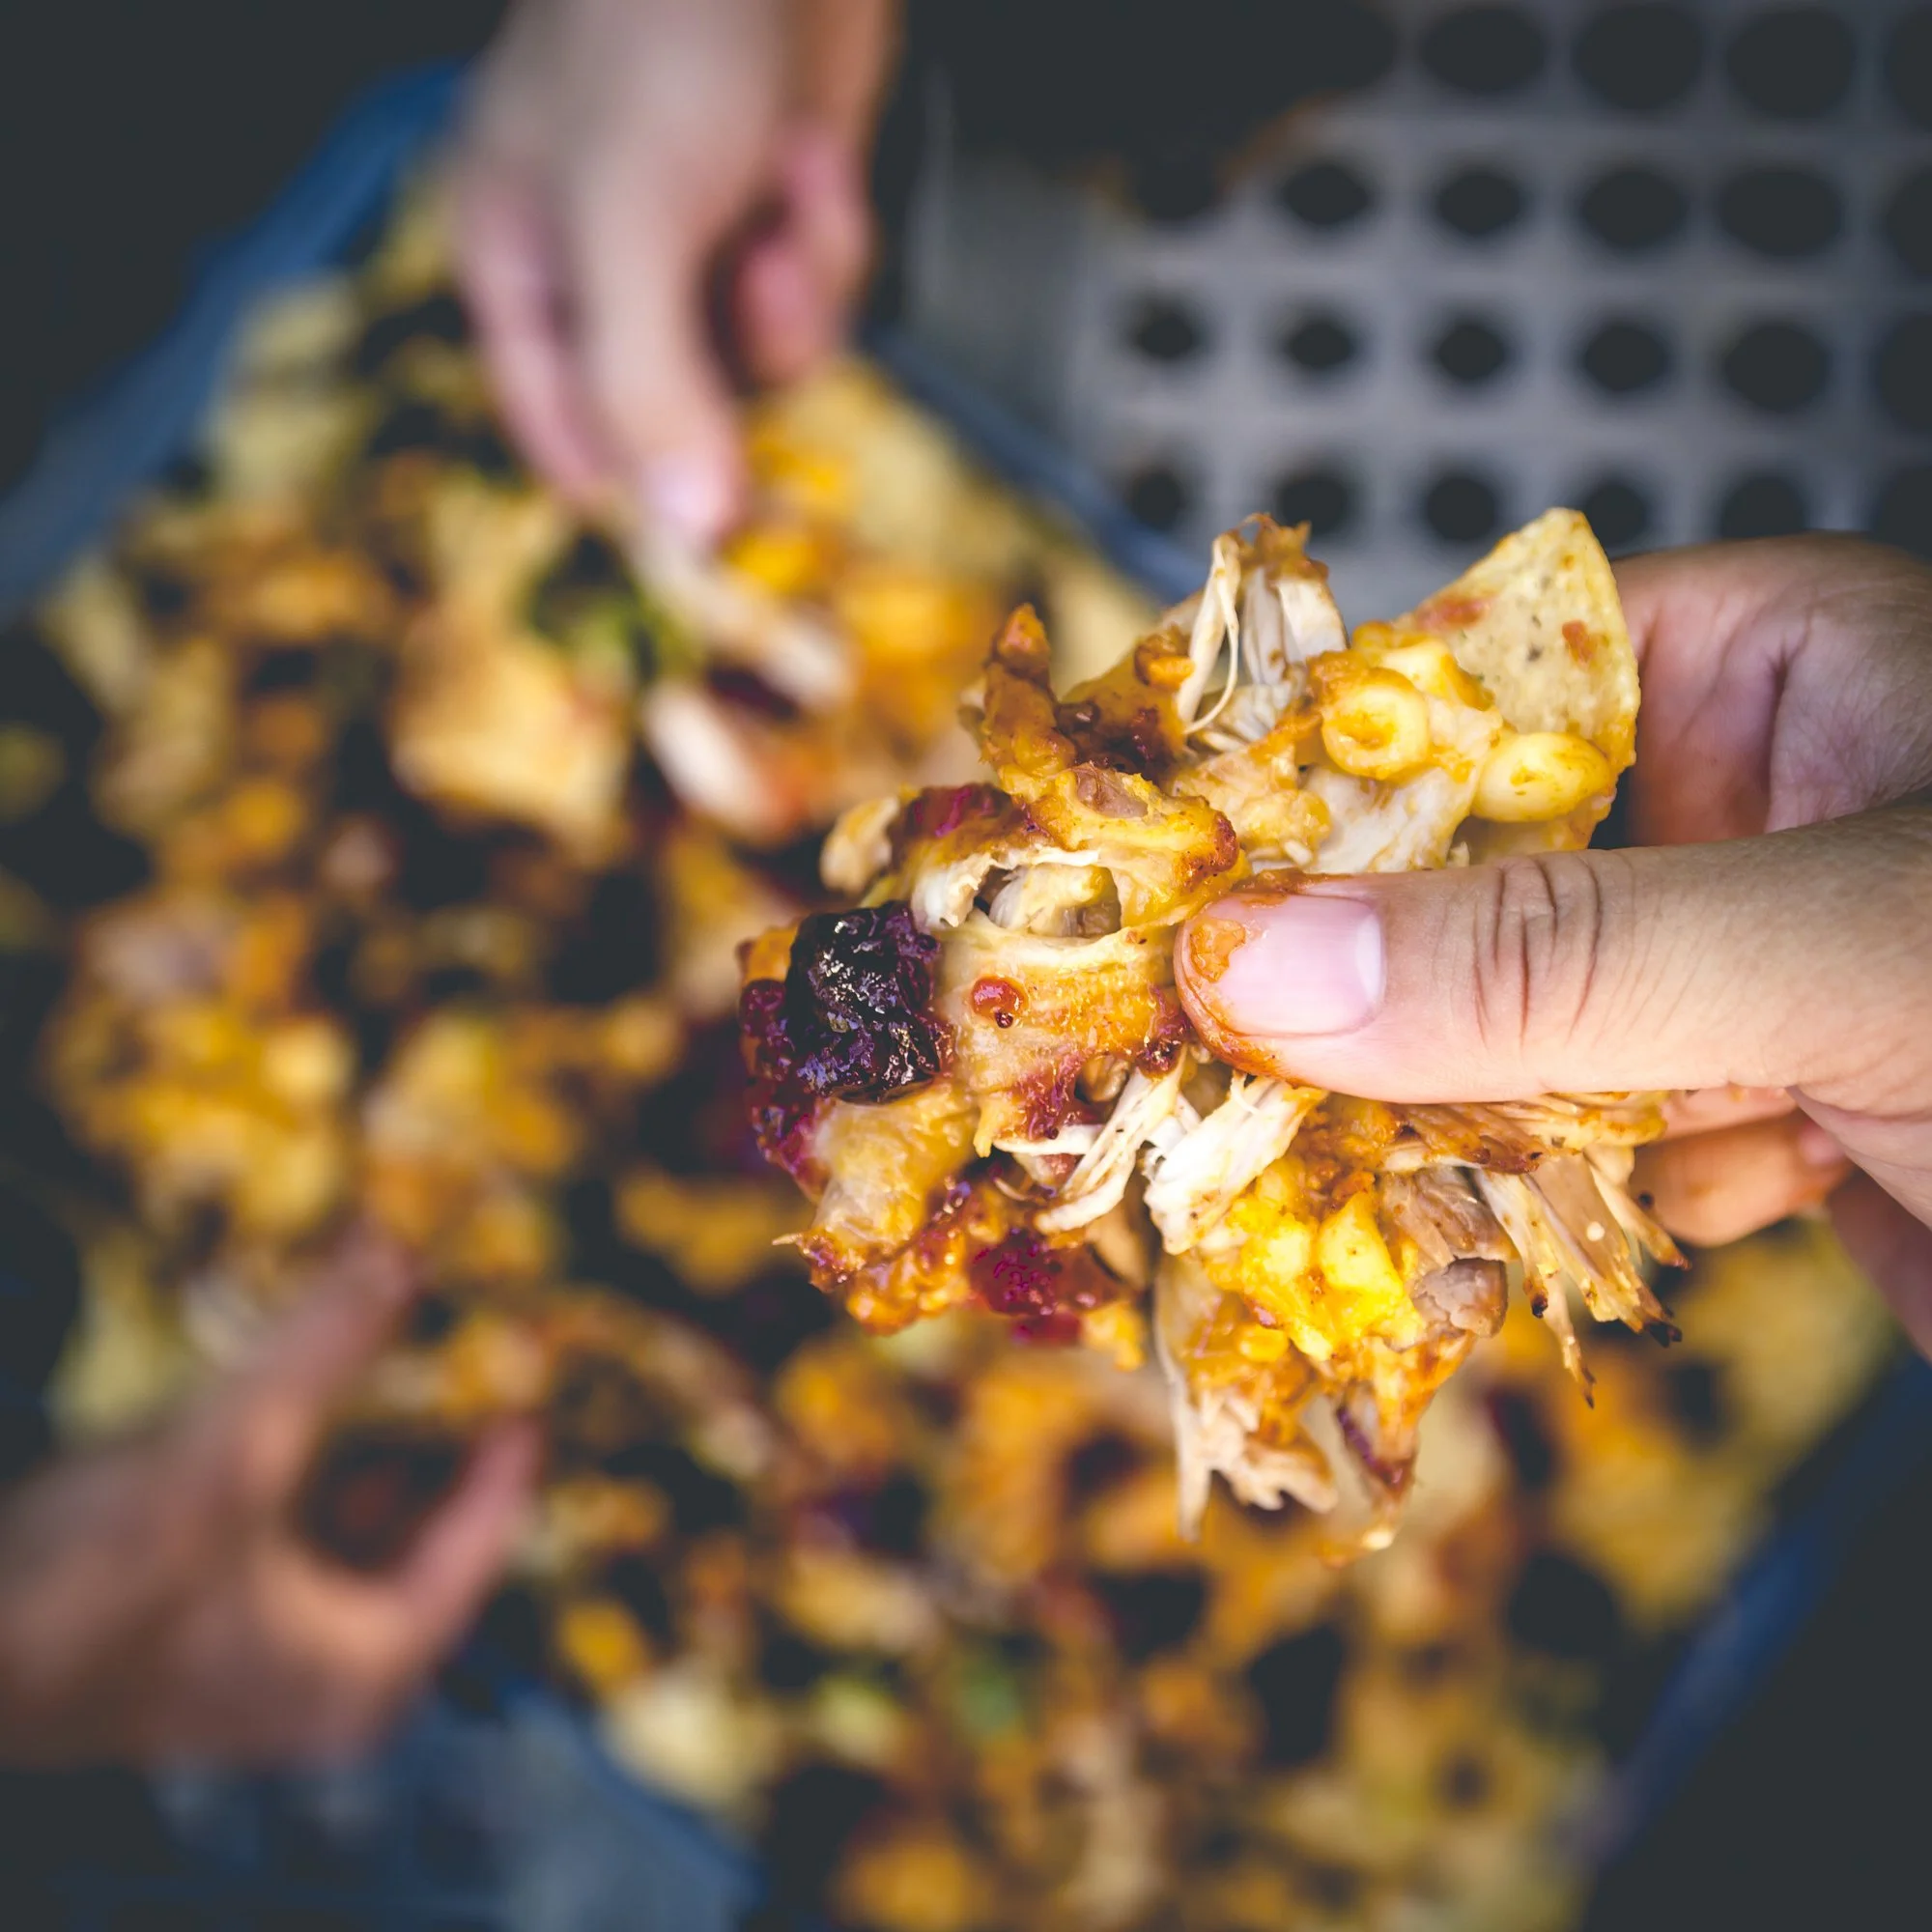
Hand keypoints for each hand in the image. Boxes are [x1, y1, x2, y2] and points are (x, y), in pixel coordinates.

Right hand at [0, 1233, 534, 1764]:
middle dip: (432, 1458)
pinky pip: (285, 1559)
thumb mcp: (231, 1448)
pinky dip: (302, 1489)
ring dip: (364, 1465)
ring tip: (389, 1377)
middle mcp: (321, 1692)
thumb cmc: (92, 1584)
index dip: (502, 1470)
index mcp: (364, 1672)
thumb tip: (400, 1246)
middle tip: (462, 1372)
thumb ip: (326, 1345)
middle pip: (417, 1554)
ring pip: (345, 1553)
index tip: (523, 1399)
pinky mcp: (194, 1646)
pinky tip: (291, 1421)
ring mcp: (254, 1676)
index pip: (475, 1557)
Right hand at [451, 0, 896, 541]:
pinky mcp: (779, 216)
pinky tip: (813, 166)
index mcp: (519, 264)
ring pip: (761, 361)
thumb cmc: (659, 27)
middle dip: (733, 368)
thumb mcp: (627, 222)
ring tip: (784, 201)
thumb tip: (686, 529)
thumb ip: (646, 383)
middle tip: (759, 294)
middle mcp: (605, 268)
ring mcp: (698, 245)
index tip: (700, 533)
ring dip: (793, 298)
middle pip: (678, 411)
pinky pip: (814, 298)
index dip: (630, 487)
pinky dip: (829, 245)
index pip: (562, 431)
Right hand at [1176, 537, 1931, 1350]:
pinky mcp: (1775, 1112)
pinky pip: (1588, 1136)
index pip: (1474, 674)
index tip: (1165, 856)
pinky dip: (1529, 1195)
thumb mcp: (1867, 945)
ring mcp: (1755, 964)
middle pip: (1472, 862)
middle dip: (1351, 968)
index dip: (1312, 764)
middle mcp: (1754, 801)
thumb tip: (1259, 958)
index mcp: (1782, 665)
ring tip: (1287, 1164)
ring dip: (1424, 1103)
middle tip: (1185, 1044)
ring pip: (1514, 1016)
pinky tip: (1479, 1234)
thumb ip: (1564, 953)